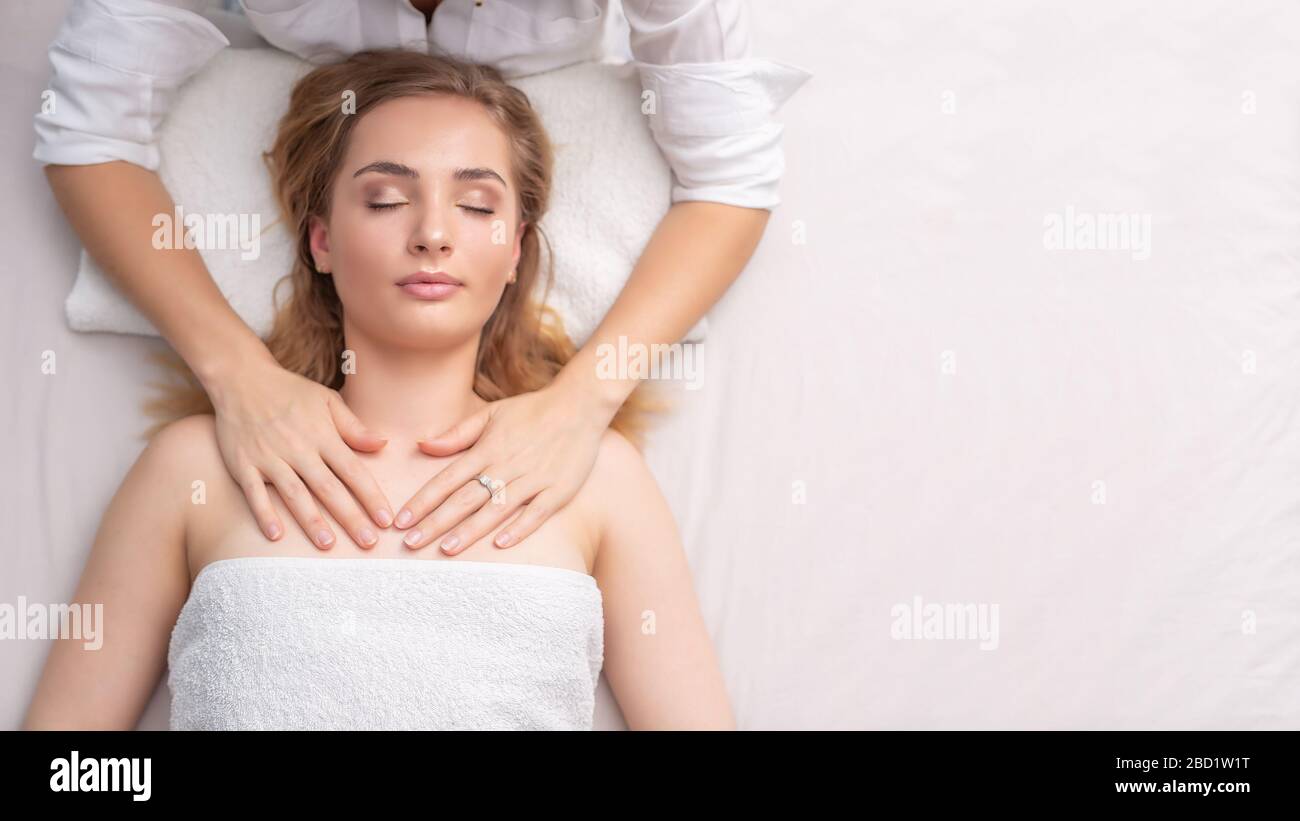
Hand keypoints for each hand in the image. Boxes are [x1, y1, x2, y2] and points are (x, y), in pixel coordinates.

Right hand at [208, 356, 393, 547]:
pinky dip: (265, 513)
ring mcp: (269, 458)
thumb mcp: (327, 401)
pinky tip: (276, 536)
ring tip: (328, 545)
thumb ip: (354, 427)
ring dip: (312, 521)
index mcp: (322, 435)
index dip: (370, 497)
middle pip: (329, 489)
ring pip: (295, 495)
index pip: (353, 471)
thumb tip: (383, 444)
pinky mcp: (244, 464)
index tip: (386, 520)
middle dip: (350, 517)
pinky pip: (255, 493)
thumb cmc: (290, 391)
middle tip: (368, 543)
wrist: (241, 378)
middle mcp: (298, 449)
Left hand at [394, 380, 613, 552]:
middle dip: (435, 522)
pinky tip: (499, 544)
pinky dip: (519, 528)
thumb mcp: (491, 414)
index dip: (423, 501)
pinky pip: (536, 513)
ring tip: (445, 549)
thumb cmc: (532, 410)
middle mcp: (506, 466)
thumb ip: (457, 433)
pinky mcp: (558, 490)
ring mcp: (533, 479)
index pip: (447, 479)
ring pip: (496, 509)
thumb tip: (422, 445)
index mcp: (487, 449)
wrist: (580, 404)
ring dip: (469, 530)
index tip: (401, 521)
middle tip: (410, 544)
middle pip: (465, 499)